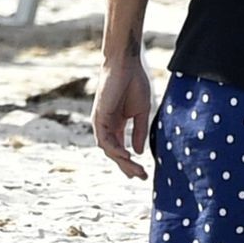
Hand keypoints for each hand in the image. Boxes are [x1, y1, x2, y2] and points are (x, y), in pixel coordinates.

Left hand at [92, 58, 151, 178]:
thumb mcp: (141, 112)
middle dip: (128, 167)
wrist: (126, 65)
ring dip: (122, 161)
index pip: (122, 149)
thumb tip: (138, 152)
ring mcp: (101, 123)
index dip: (132, 163)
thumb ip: (139, 132)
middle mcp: (107, 127)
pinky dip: (114, 149)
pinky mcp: (98, 118)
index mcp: (117, 125)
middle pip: (115, 153)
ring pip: (109, 149)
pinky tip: (126, 156)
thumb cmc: (134, 84)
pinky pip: (104, 139)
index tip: (144, 174)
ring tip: (136, 169)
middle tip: (141, 177)